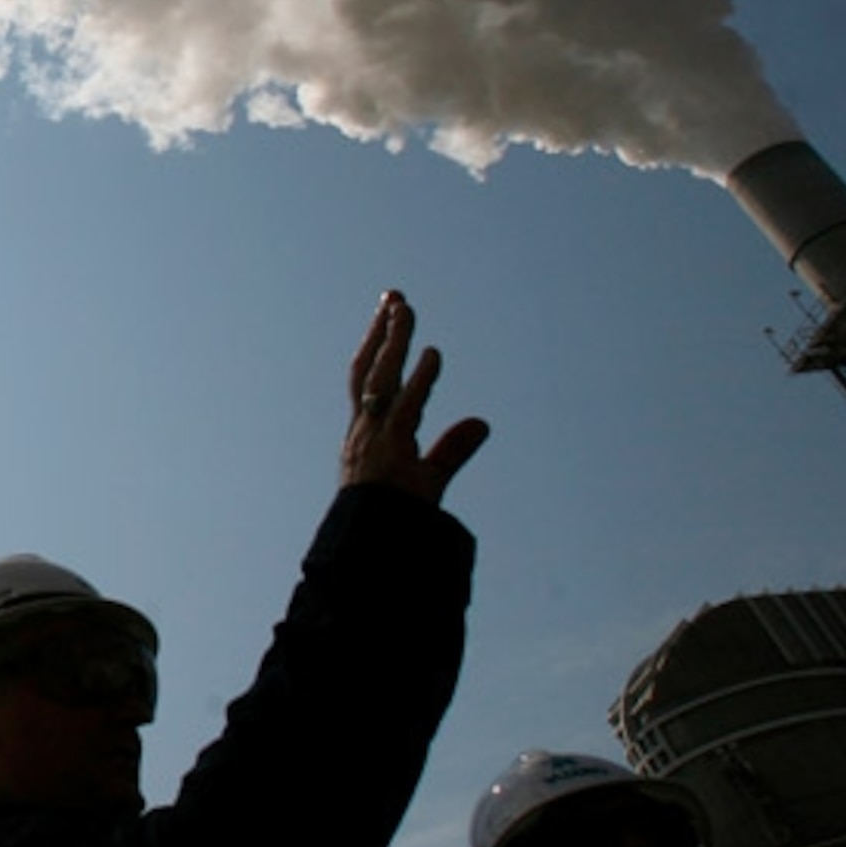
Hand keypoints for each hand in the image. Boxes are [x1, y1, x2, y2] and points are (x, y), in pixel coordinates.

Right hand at [342, 291, 488, 504]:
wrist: (374, 549)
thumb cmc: (392, 519)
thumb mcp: (427, 479)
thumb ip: (453, 449)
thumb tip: (482, 422)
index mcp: (364, 435)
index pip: (366, 380)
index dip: (377, 347)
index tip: (389, 317)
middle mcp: (363, 431)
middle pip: (368, 369)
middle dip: (380, 332)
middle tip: (394, 297)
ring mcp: (374, 440)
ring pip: (379, 380)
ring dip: (392, 342)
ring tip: (404, 308)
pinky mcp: (390, 452)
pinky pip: (407, 410)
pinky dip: (420, 381)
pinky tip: (433, 355)